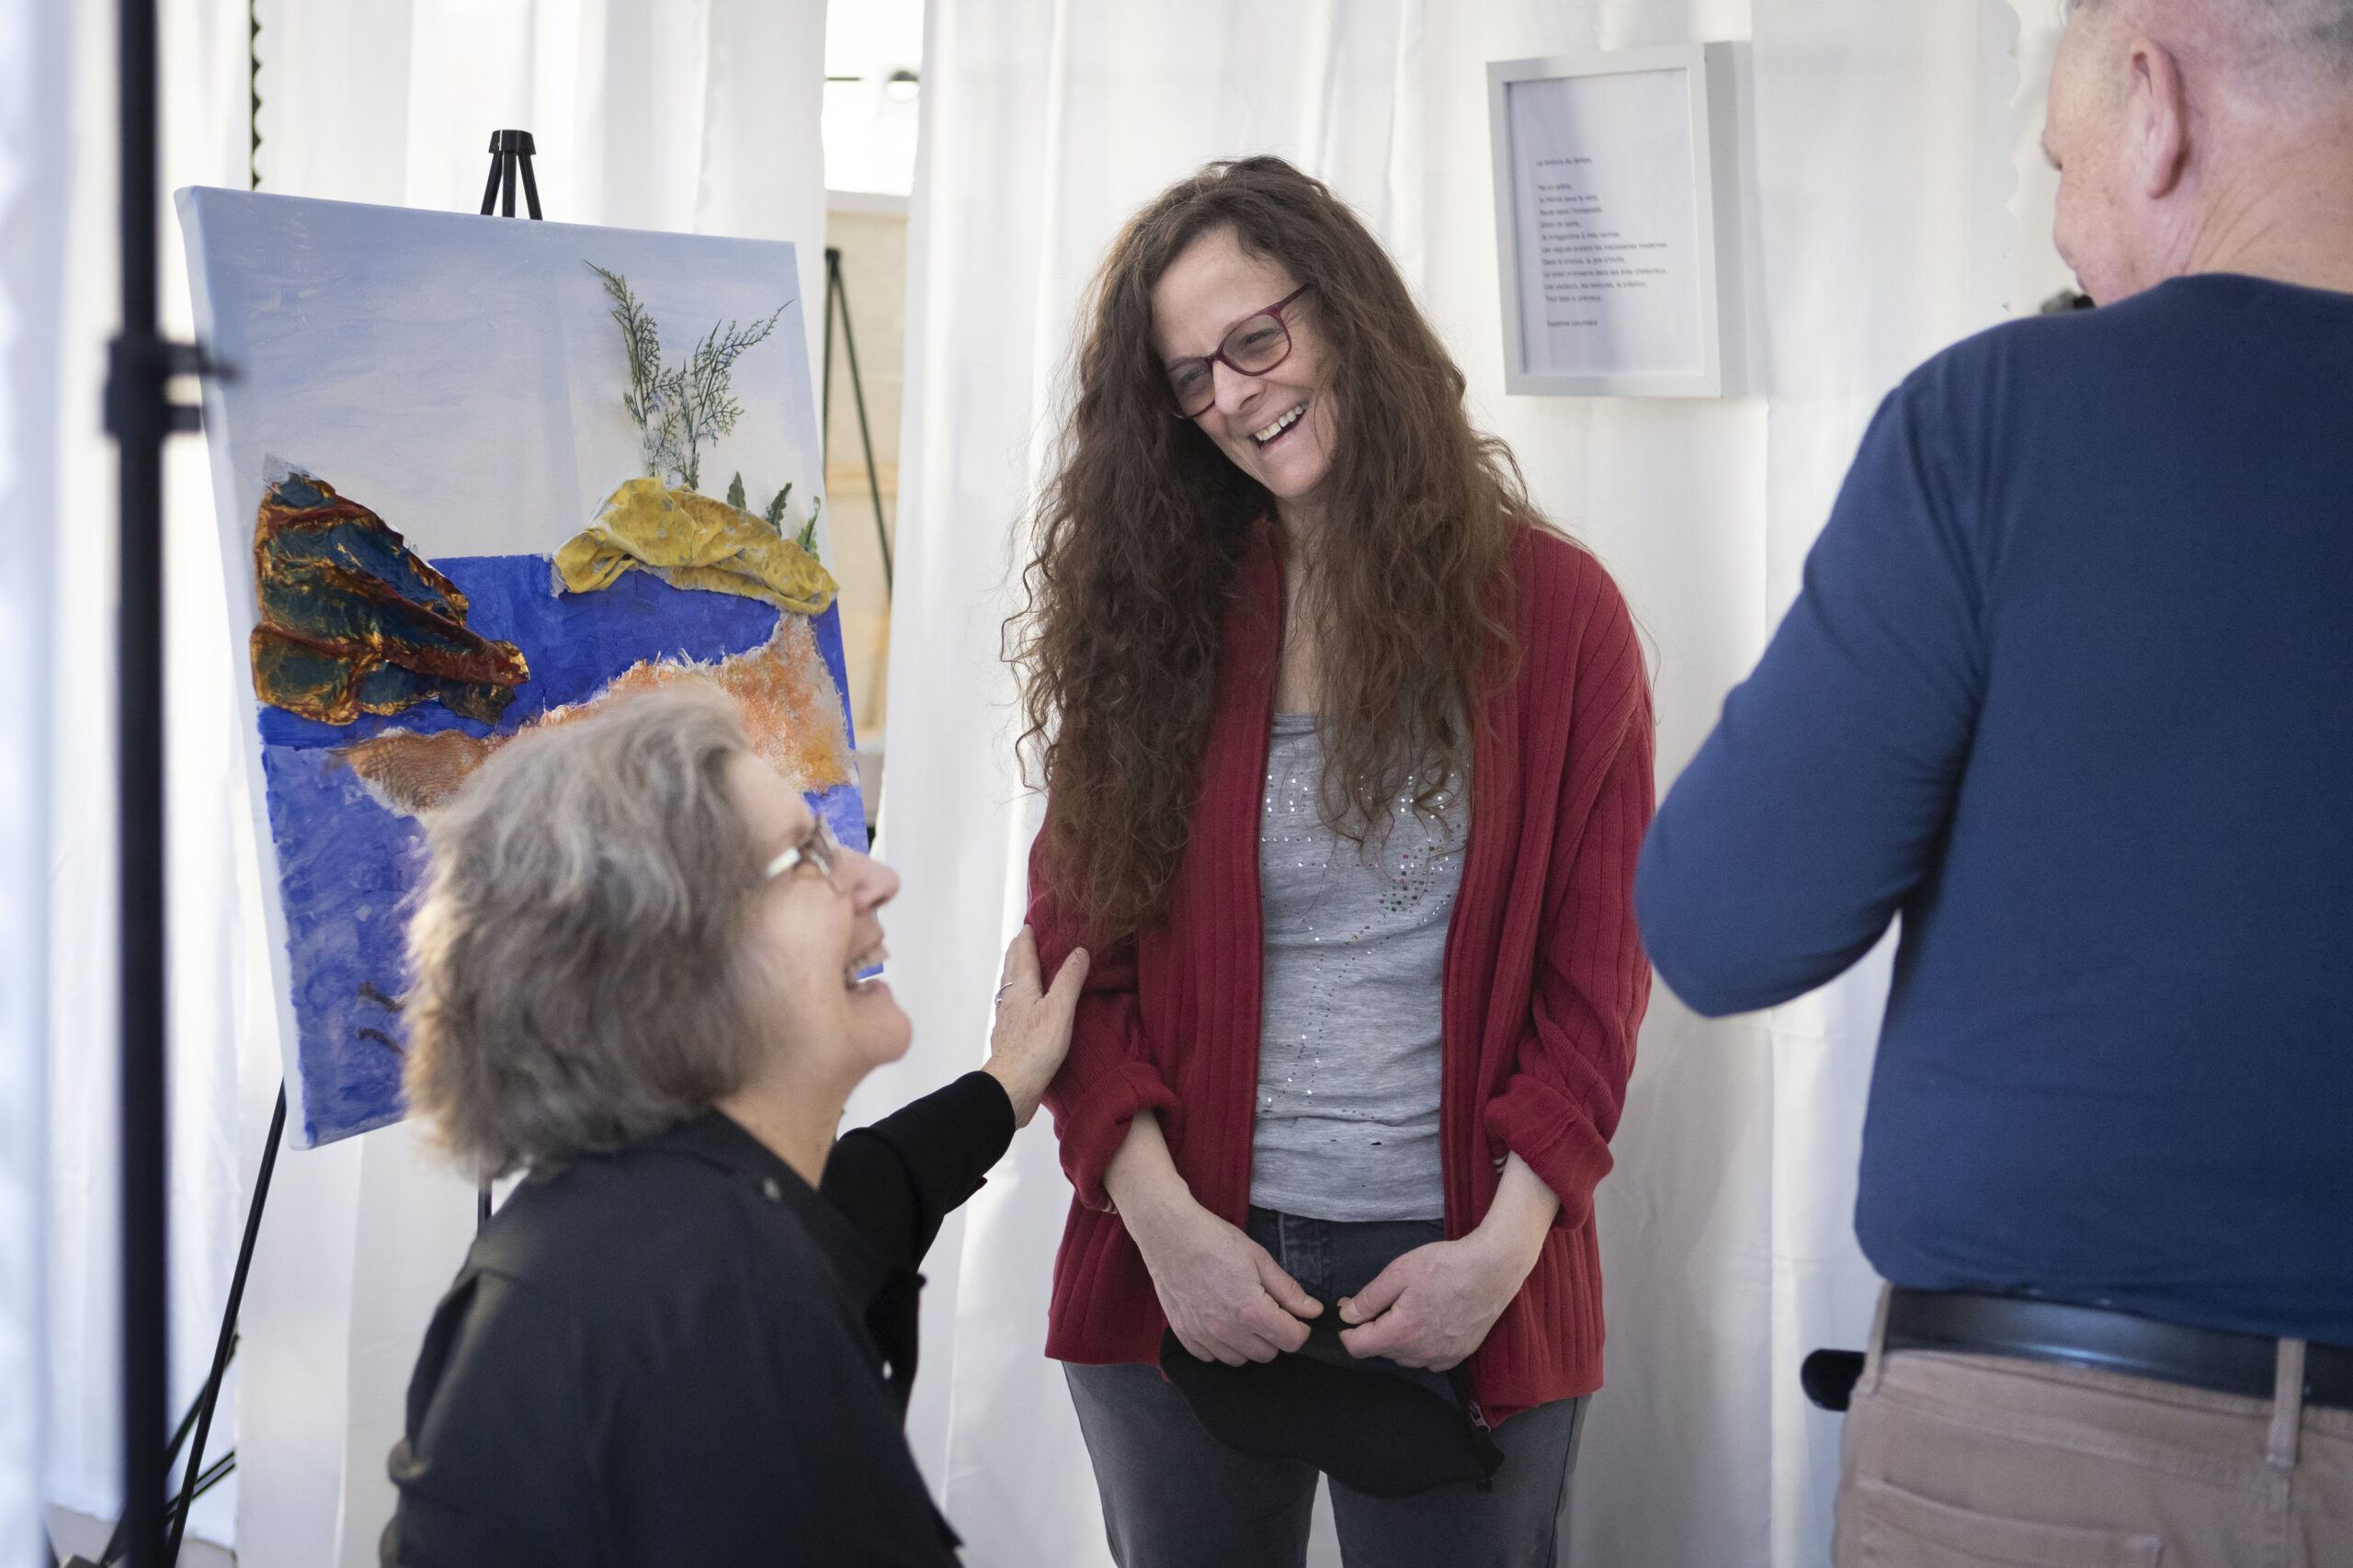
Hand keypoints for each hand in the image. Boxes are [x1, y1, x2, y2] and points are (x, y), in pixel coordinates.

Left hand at [981, 926, 1087, 1128]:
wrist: (1011, 1086)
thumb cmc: (1035, 1049)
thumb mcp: (1060, 1010)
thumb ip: (1069, 980)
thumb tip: (1079, 951)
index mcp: (1021, 987)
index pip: (1022, 953)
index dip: (1027, 936)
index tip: (1032, 922)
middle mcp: (1010, 998)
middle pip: (1012, 967)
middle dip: (1020, 949)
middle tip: (1029, 937)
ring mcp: (1007, 1017)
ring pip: (1010, 985)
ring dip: (1018, 970)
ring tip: (1029, 965)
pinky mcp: (1009, 1035)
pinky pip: (1014, 1005)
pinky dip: (1020, 994)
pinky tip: (1027, 1004)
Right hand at [1106, 1112, 1320, 1364]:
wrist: (1168, 1233)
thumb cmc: (1214, 1239)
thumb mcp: (1259, 1258)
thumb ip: (1288, 1290)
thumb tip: (1312, 1311)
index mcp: (1251, 1310)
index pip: (1292, 1342)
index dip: (1299, 1329)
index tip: (1294, 1316)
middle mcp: (1227, 1330)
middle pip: (1267, 1354)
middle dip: (1275, 1335)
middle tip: (1267, 1310)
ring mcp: (1203, 1335)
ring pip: (1240, 1360)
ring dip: (1248, 1343)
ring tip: (1242, 1314)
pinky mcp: (1184, 1335)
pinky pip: (1211, 1357)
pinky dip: (1220, 1346)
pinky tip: (1219, 1321)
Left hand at [1336, 1152, 1559, 1370]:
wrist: (1493, 1269)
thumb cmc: (1446, 1266)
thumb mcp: (1399, 1272)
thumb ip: (1369, 1298)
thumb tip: (1347, 1315)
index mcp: (1402, 1333)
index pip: (1358, 1348)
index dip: (1347, 1331)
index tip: (1350, 1312)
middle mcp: (1420, 1353)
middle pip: (1381, 1350)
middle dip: (1374, 1329)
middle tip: (1382, 1300)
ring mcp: (1441, 1357)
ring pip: (1404, 1355)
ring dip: (1398, 1337)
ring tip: (1409, 1306)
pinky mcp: (1458, 1356)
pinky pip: (1427, 1358)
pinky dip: (1420, 1343)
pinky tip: (1429, 1319)